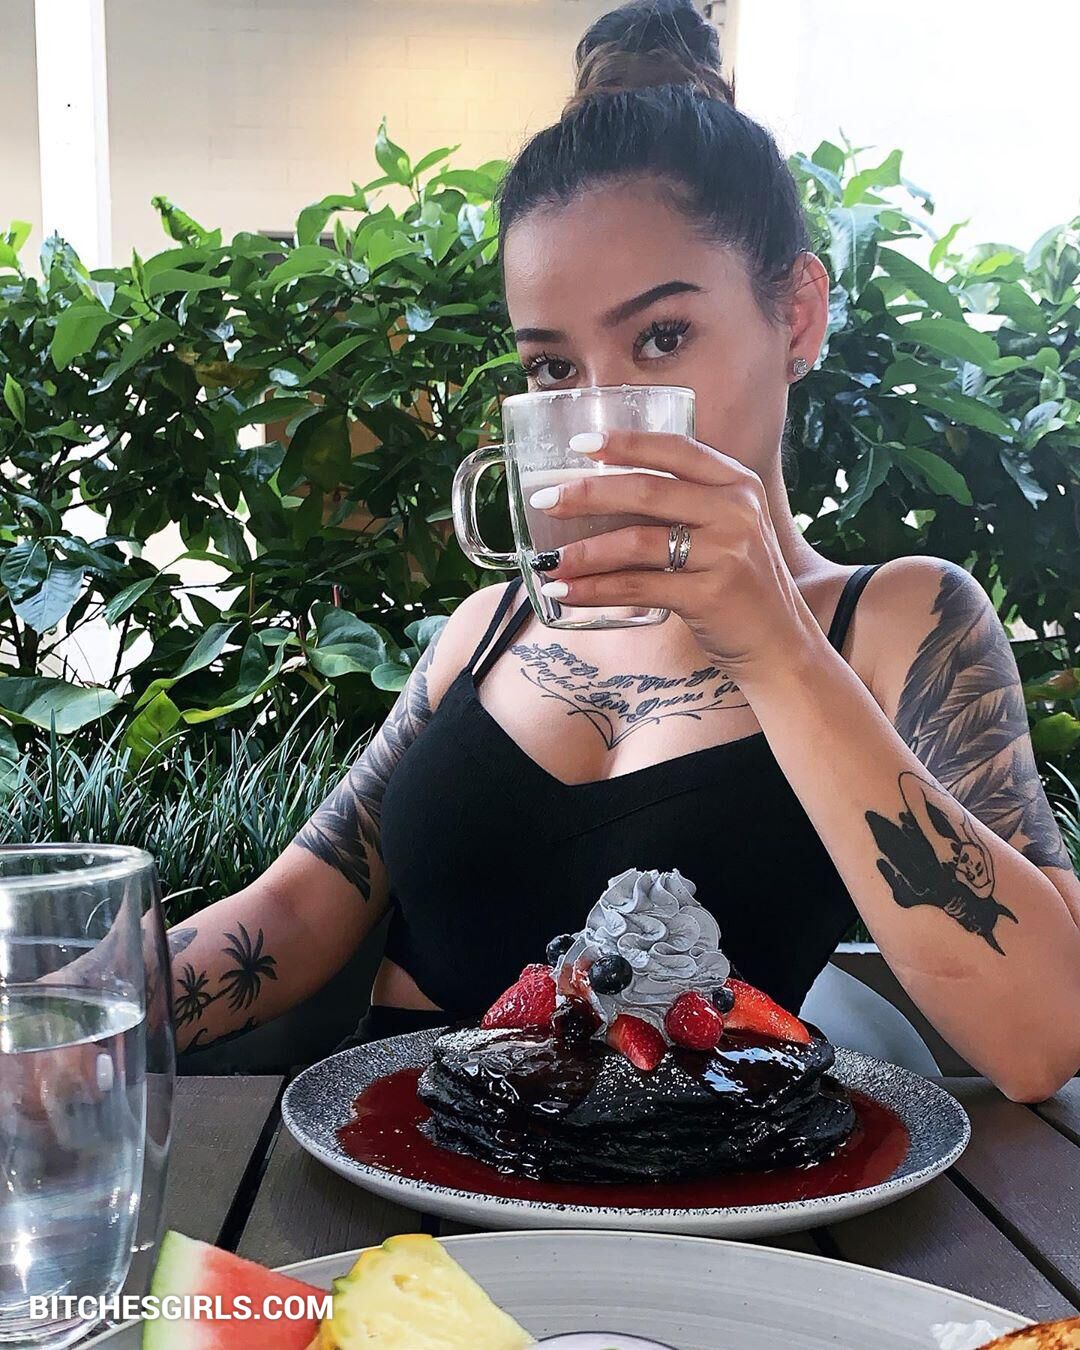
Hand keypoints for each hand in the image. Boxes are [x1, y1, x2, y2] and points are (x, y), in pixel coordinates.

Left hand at [529, 430, 809, 674]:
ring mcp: (726, 552)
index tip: (580, 444)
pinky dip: (596, 590)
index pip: (676, 448)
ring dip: (584, 552)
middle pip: (647, 490)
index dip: (626, 442)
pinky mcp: (710, 595)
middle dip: (587, 493)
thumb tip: (603, 493)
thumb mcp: (726, 530)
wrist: (780, 644)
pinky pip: (638, 588)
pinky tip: (566, 594)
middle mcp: (735, 511)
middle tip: (545, 500)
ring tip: (547, 561)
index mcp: (737, 484)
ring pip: (637, 542)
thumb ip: (684, 506)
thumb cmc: (739, 584)